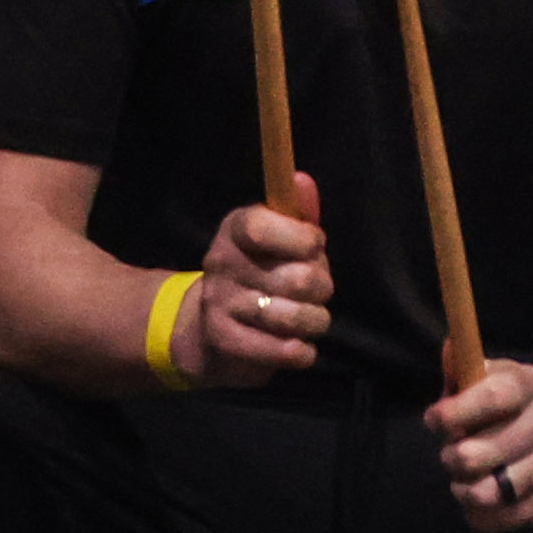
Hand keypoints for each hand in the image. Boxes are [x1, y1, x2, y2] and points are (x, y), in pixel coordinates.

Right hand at [190, 175, 333, 384]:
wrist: (210, 329)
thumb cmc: (263, 273)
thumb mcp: (282, 237)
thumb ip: (299, 211)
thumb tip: (301, 180)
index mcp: (236, 230)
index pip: (266, 227)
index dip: (304, 240)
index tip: (314, 247)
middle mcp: (221, 263)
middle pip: (300, 278)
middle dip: (322, 287)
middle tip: (314, 290)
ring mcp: (220, 303)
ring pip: (296, 317)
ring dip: (315, 321)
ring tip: (307, 318)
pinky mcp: (224, 341)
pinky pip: (283, 350)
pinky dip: (301, 352)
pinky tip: (298, 347)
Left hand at [430, 359, 532, 532]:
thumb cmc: (506, 406)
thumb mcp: (487, 376)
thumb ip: (462, 368)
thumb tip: (449, 349)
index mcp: (531, 384)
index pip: (489, 398)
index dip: (451, 414)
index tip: (436, 419)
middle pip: (473, 457)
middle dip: (451, 456)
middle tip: (456, 451)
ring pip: (481, 494)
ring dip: (463, 487)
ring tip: (469, 476)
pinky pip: (492, 520)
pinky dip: (477, 513)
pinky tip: (483, 493)